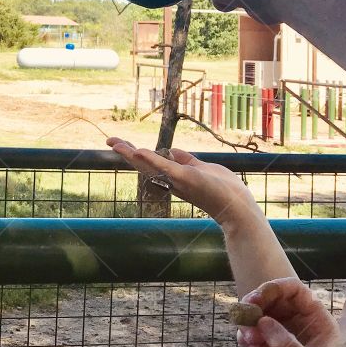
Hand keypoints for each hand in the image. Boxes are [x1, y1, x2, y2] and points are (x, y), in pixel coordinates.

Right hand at [107, 137, 261, 230]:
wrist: (236, 205)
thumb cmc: (222, 188)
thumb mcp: (201, 168)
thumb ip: (186, 160)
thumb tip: (173, 150)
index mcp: (174, 177)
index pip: (151, 163)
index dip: (135, 154)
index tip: (120, 144)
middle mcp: (171, 180)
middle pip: (144, 164)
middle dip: (126, 152)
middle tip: (109, 141)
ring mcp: (177, 180)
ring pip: (149, 165)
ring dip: (131, 153)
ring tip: (115, 143)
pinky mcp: (184, 178)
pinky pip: (164, 166)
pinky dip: (150, 158)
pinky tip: (137, 151)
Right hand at [236, 277, 339, 346]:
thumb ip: (287, 344)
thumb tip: (263, 322)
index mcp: (317, 321)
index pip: (296, 292)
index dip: (276, 288)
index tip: (258, 296)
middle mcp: (300, 325)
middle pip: (274, 301)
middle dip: (257, 304)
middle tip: (244, 312)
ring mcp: (284, 338)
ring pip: (260, 317)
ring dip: (249, 323)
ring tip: (248, 339)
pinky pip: (253, 336)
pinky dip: (246, 337)